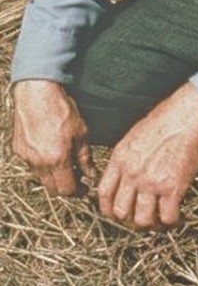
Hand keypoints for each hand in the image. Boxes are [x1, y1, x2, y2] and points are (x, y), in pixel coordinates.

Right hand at [12, 79, 93, 195]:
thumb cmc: (62, 110)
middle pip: (52, 189)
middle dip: (65, 187)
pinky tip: (48, 150)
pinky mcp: (18, 150)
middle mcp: (39, 164)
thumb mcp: (81, 133)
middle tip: (75, 178)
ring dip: (52, 176)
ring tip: (63, 162)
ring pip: (41, 178)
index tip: (83, 186)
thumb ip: (85, 157)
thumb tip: (90, 174)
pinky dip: (41, 163)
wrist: (37, 94)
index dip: (77, 191)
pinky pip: (31, 164)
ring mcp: (26, 158)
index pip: (67, 190)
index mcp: (57, 160)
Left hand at [97, 83, 197, 229]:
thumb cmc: (168, 118)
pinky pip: (167, 217)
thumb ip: (128, 157)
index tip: (117, 214)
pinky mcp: (173, 188)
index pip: (104, 194)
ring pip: (142, 220)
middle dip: (130, 220)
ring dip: (151, 225)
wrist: (190, 115)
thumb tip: (129, 175)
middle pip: (121, 212)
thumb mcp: (136, 135)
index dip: (108, 209)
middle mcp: (132, 173)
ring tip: (160, 222)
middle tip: (142, 219)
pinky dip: (172, 222)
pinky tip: (178, 217)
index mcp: (121, 158)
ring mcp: (152, 182)